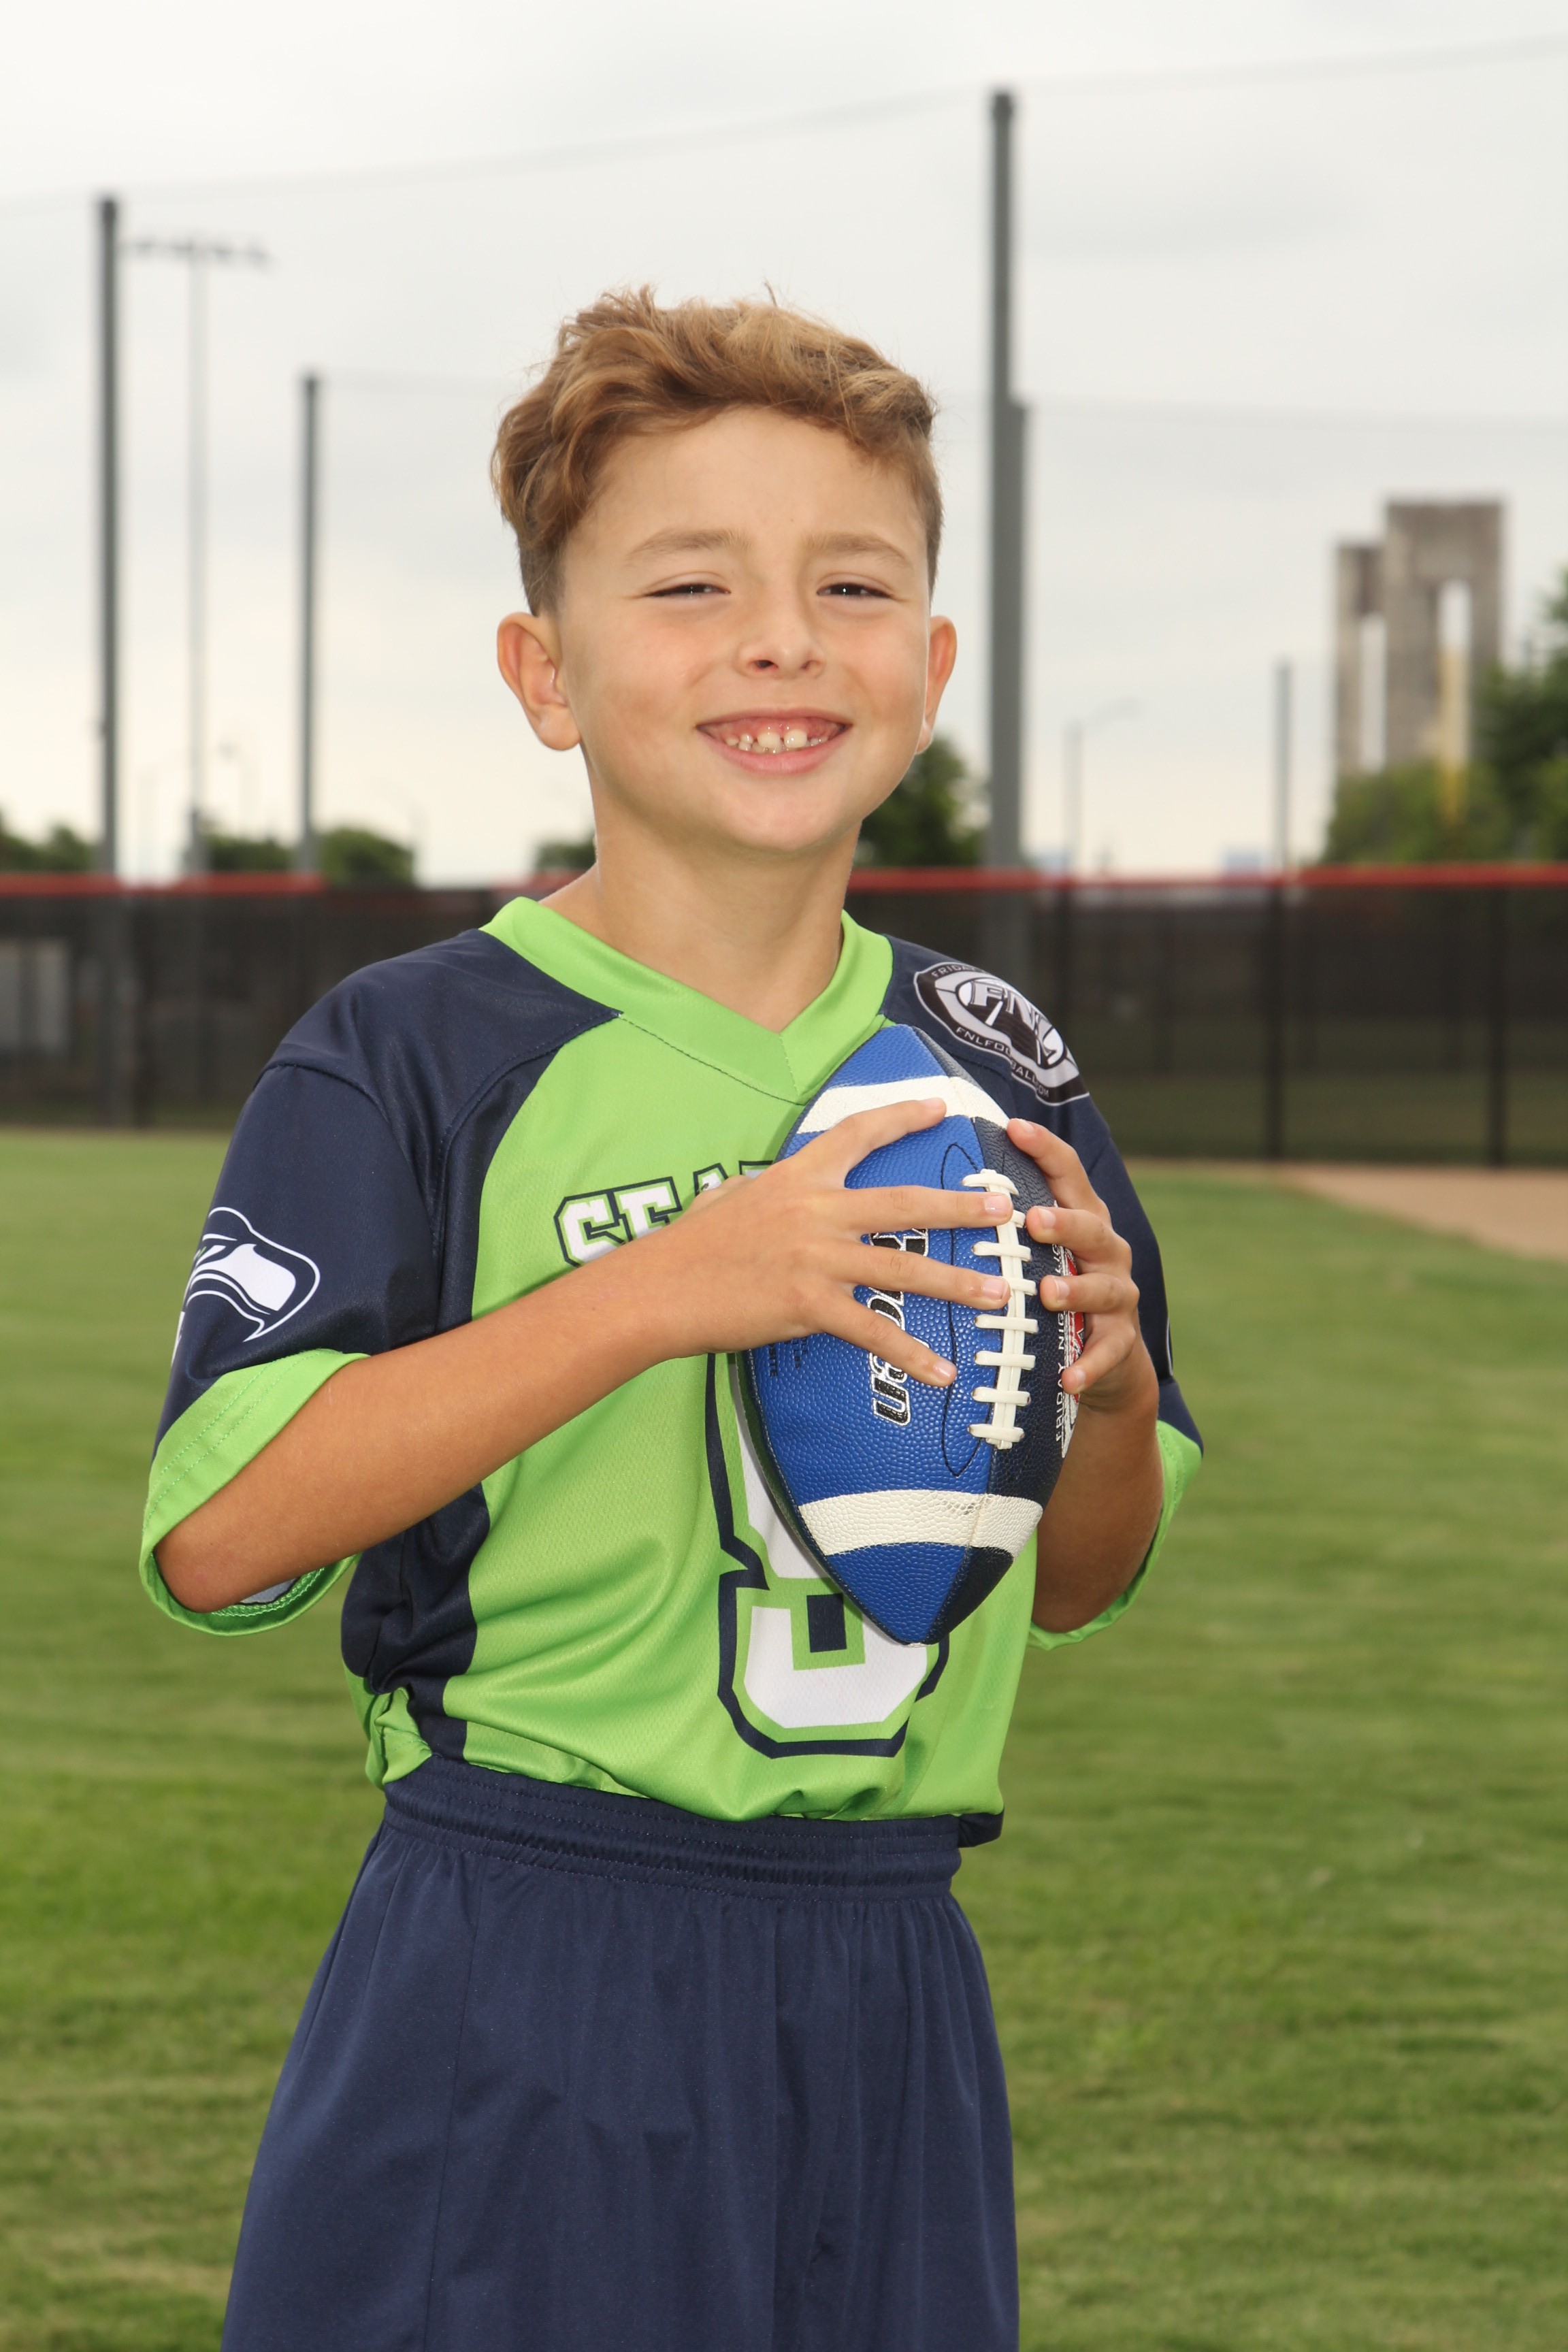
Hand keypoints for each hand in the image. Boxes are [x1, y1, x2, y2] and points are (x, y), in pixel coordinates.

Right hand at [638, 1096, 1021, 1387]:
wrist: (656, 1288)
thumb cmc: (686, 1245)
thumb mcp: (726, 1197)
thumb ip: (762, 1188)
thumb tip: (771, 1184)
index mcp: (797, 1178)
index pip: (857, 1133)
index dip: (901, 1117)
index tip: (939, 1108)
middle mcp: (816, 1211)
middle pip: (905, 1203)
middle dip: (959, 1207)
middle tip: (1003, 1211)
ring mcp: (816, 1259)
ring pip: (904, 1268)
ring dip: (957, 1282)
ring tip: (998, 1293)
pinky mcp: (808, 1305)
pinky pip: (873, 1331)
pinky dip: (911, 1354)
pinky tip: (942, 1371)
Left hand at [1005, 1119, 1154, 1415]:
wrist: (1101, 1356)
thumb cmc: (1050, 1285)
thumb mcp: (1033, 1250)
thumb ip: (1004, 1221)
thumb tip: (932, 1181)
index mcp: (1081, 1217)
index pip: (1067, 1173)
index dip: (1045, 1149)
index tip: (1014, 1127)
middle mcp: (1105, 1249)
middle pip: (1091, 1226)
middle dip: (1063, 1222)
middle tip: (1033, 1220)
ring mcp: (1117, 1294)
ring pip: (1103, 1287)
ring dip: (1075, 1290)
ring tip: (1047, 1294)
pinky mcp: (1119, 1341)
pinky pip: (1106, 1352)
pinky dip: (1088, 1364)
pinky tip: (1068, 1376)